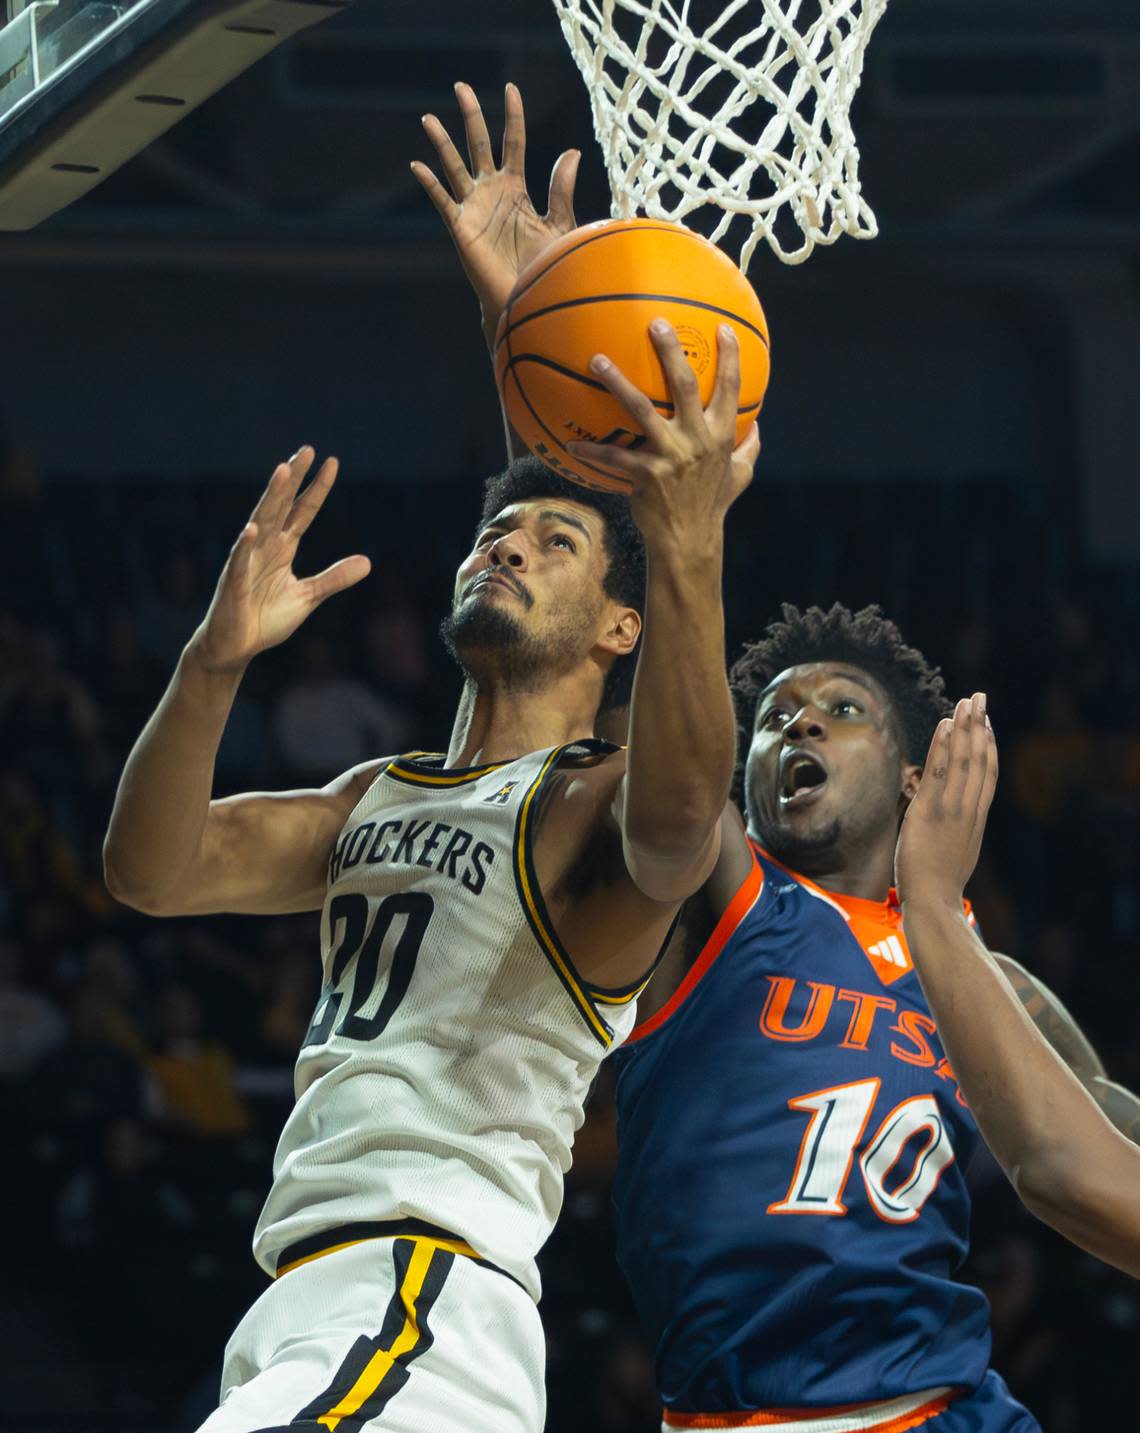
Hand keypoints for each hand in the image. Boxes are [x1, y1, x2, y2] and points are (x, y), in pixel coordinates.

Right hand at [190, 448, 370, 675]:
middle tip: (306, 450)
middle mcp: (264, 547)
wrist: (235, 647)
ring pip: (260, 522)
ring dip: (272, 497)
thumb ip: (334, 579)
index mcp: (282, 548)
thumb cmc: (265, 619)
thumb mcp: (308, 597)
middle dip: (293, 479)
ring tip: (283, 471)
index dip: (317, 488)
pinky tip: (252, 529)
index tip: (332, 462)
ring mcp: (247, 562)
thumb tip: (368, 562)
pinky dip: (245, 547)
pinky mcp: (233, 584)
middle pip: (281, 506)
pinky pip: (239, 562)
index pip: (303, 511)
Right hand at [410, 82, 579, 337]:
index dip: (513, 115)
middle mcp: (492, 192)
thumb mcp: (559, 223)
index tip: (511, 88)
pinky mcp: (461, 228)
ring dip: (442, 144)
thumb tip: (572, 150)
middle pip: (479, 144)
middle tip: (461, 86)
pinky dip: (430, 184)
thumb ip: (561, 188)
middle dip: (471, 116)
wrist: (526, 300)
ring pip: (455, 167)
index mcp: (516, 188)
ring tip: (428, 119)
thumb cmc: (544, 267)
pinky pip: (443, 201)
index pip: (513, 142)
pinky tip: (418, 166)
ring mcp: (474, 208)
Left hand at [567, 321, 759, 552]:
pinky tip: (571, 442)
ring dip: (618, 382)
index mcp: (720, 436)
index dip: (730, 356)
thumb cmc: (712, 505)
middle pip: (685, 386)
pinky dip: (592, 449)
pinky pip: (614, 456)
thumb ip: (749, 448)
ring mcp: (670, 456)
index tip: (723, 328)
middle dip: (671, 351)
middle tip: (656, 323)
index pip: (730, 388)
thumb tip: (756, 425)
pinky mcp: (645, 475)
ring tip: (597, 360)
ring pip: (641, 410)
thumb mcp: (740, 476)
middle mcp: (697, 440)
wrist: (690, 541)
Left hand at [895, 693, 997, 906]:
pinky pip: (940, 771)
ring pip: (964, 760)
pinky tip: (945, 725)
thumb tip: (950, 822)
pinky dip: (944, 746)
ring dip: (965, 727)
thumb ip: (957, 831)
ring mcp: (952, 809)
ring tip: (965, 701)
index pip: (987, 775)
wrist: (932, 902)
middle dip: (980, 726)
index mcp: (976, 819)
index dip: (988, 746)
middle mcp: (969, 810)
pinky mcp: (931, 811)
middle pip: (979, 759)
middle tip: (979, 697)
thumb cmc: (938, 884)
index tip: (987, 723)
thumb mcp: (956, 852)